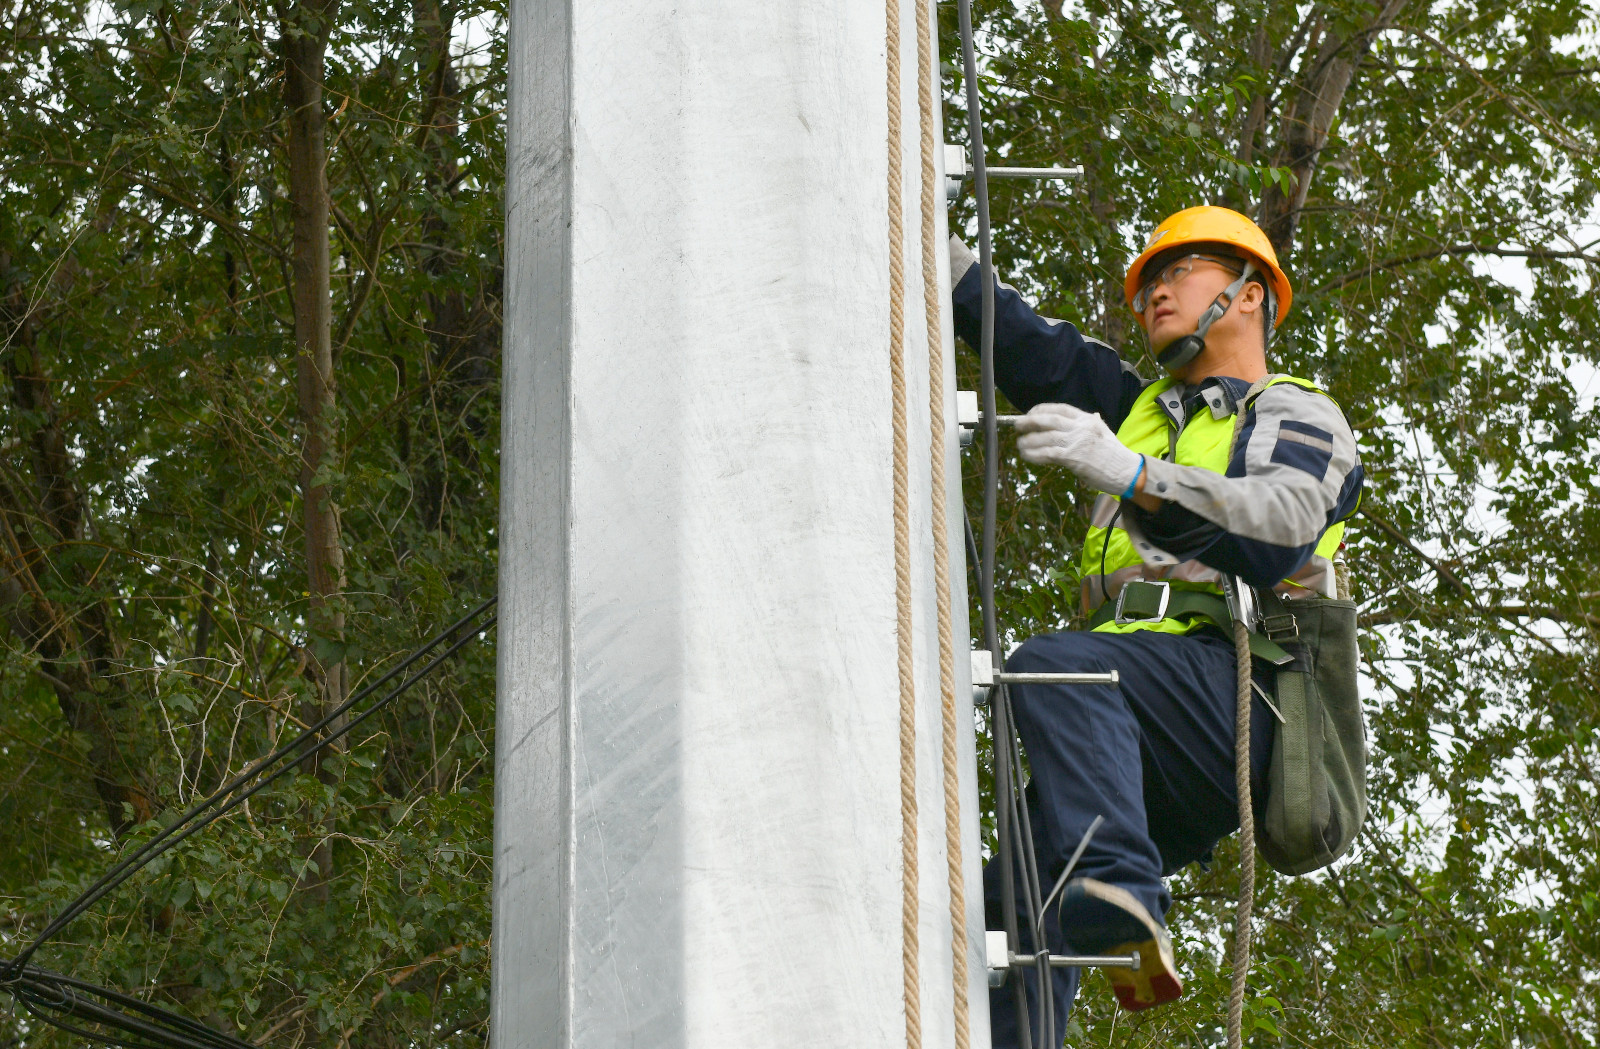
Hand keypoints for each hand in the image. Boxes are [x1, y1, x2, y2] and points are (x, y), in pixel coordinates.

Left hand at [1014, 403, 1142, 496]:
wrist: (1126, 471)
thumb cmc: (1114, 455)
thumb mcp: (1103, 432)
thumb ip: (1091, 424)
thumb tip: (1087, 416)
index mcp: (1088, 419)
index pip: (1060, 409)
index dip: (1041, 409)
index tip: (1030, 413)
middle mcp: (1081, 427)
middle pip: (1049, 420)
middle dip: (1029, 421)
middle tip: (1017, 425)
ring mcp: (1077, 442)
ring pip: (1045, 437)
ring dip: (1028, 441)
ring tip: (1020, 444)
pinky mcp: (1073, 458)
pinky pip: (1047, 453)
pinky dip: (1034, 454)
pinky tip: (1026, 455)